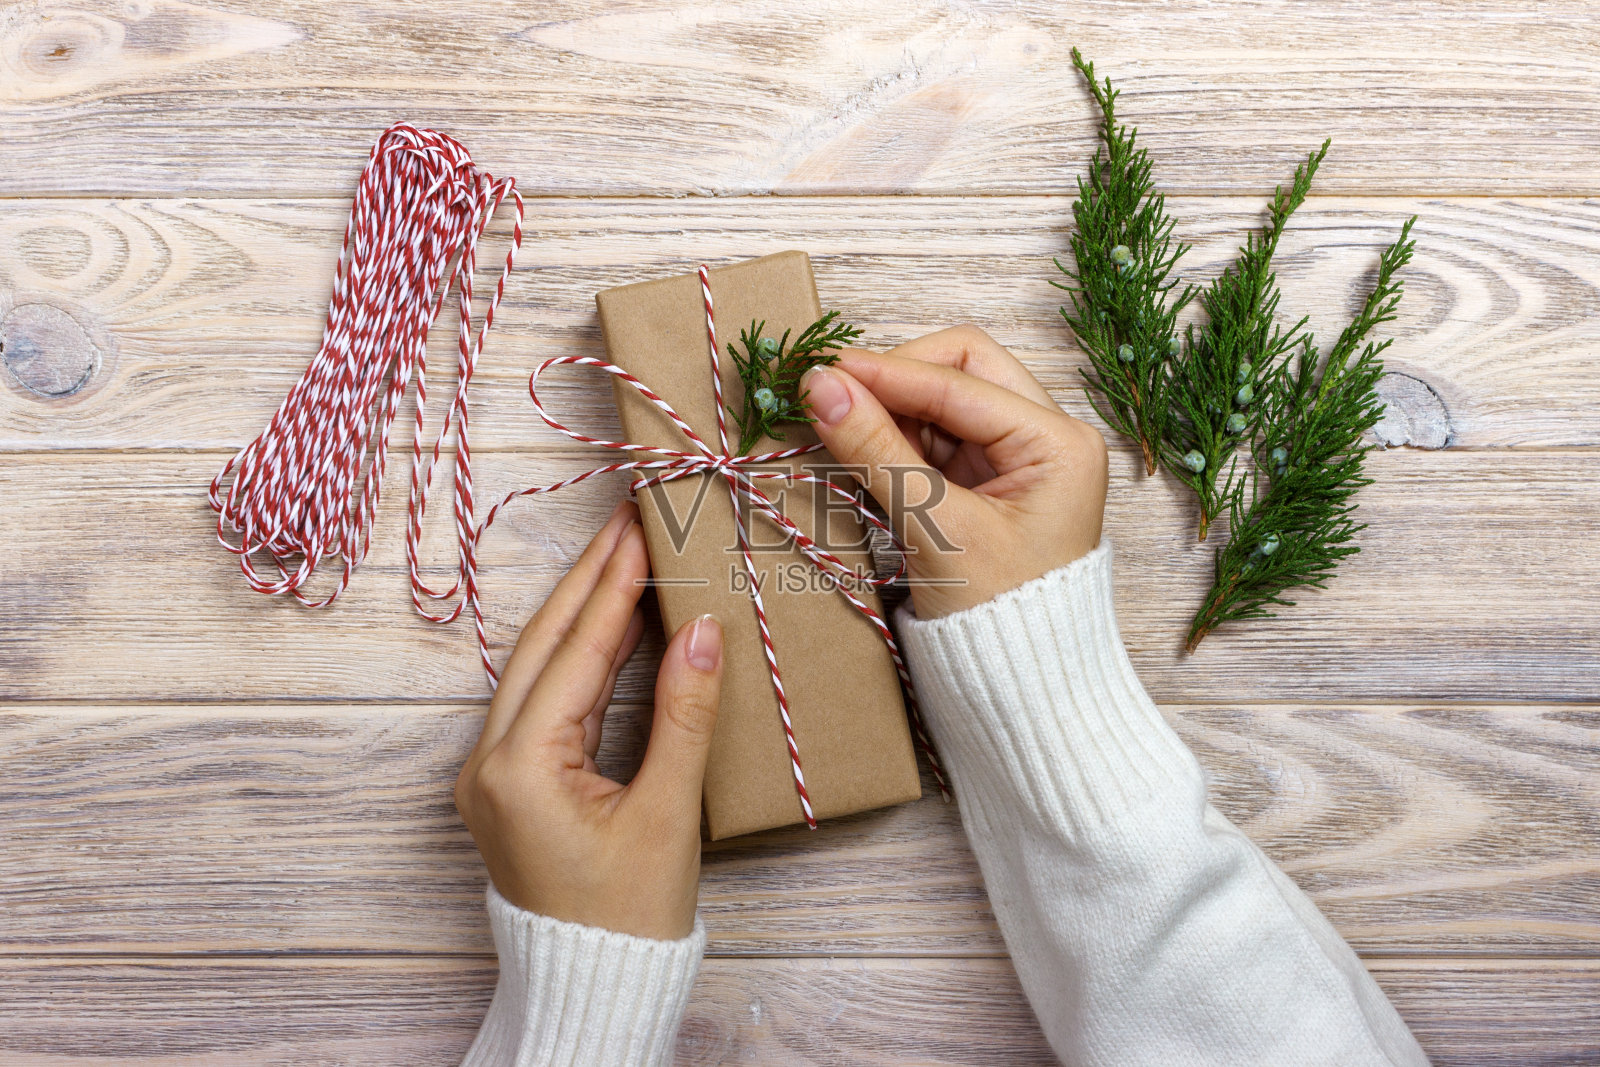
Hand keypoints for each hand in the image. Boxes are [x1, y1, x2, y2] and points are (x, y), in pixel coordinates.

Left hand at [455, 500, 722, 940]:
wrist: (592, 987)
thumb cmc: (628, 918)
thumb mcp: (666, 814)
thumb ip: (684, 715)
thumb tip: (703, 632)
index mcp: (520, 768)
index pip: (576, 653)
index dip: (614, 586)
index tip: (641, 527)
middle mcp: (488, 763)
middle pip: (543, 648)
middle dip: (589, 582)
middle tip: (628, 522)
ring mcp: (491, 775)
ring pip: (537, 670)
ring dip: (583, 615)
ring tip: (624, 559)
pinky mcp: (509, 785)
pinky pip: (543, 701)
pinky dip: (579, 660)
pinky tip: (612, 629)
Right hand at [802, 325, 1106, 618]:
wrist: (1023, 689)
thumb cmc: (1001, 620)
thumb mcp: (935, 529)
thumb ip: (877, 450)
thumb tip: (821, 387)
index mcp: (1058, 443)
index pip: (961, 378)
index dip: (885, 372)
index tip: (820, 373)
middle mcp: (1046, 438)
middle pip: (960, 369)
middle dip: (895, 379)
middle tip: (832, 395)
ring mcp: (1015, 459)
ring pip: (941, 401)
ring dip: (888, 409)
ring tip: (835, 426)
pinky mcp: (985, 483)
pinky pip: (932, 439)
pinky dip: (893, 440)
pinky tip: (857, 449)